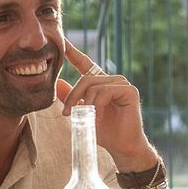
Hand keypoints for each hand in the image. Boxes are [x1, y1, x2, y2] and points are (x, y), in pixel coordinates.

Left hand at [56, 38, 155, 170]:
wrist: (122, 147)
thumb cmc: (105, 132)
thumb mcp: (82, 114)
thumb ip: (71, 98)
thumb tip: (57, 82)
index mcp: (100, 83)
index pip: (84, 64)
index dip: (73, 52)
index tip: (63, 40)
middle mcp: (112, 80)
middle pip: (85, 78)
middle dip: (73, 96)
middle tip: (67, 113)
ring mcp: (122, 84)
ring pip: (93, 85)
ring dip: (85, 104)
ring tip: (88, 118)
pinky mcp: (129, 91)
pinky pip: (104, 92)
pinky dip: (97, 105)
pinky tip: (99, 117)